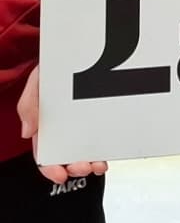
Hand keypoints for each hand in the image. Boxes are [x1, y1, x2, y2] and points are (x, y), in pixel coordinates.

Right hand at [17, 66, 107, 185]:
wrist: (82, 47)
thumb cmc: (56, 65)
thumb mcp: (38, 80)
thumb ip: (29, 104)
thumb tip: (28, 133)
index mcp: (46, 123)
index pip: (44, 153)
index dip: (50, 168)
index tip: (59, 175)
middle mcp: (65, 127)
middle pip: (67, 155)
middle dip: (74, 167)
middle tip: (83, 167)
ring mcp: (85, 123)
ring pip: (87, 150)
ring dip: (91, 162)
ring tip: (97, 165)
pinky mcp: (103, 117)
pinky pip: (104, 137)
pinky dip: (106, 149)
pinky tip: (109, 154)